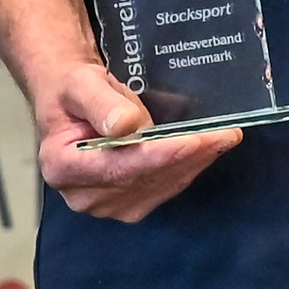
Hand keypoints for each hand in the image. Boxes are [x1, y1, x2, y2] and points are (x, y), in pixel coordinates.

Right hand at [35, 59, 241, 223]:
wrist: (71, 101)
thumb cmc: (72, 89)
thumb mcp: (80, 83)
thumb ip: (100, 104)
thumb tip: (126, 126)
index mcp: (63, 167)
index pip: (119, 167)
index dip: (159, 156)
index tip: (194, 141)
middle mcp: (83, 196)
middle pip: (144, 179)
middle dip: (187, 156)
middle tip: (225, 134)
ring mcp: (105, 205)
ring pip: (158, 187)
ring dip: (194, 164)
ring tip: (224, 138)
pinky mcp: (125, 204)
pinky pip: (162, 188)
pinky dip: (187, 169)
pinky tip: (207, 151)